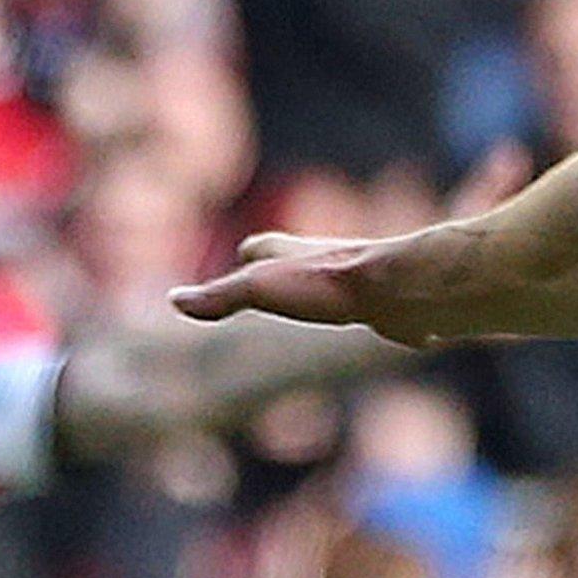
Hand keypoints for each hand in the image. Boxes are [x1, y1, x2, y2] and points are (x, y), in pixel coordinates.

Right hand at [167, 233, 430, 346]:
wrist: (403, 290)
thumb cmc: (330, 286)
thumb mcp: (261, 289)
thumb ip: (221, 296)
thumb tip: (174, 301)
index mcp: (292, 255)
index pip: (261, 251)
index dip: (250, 258)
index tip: (242, 259)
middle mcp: (324, 262)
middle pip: (300, 265)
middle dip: (288, 271)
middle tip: (280, 285)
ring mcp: (359, 282)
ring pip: (337, 284)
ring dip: (328, 292)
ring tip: (324, 306)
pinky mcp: (389, 305)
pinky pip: (375, 308)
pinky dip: (370, 313)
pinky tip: (381, 326)